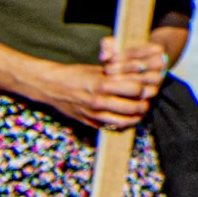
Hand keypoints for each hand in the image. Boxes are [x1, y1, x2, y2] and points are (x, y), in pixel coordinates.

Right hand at [32, 40, 162, 132]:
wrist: (51, 86)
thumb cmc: (76, 74)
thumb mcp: (97, 69)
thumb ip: (117, 73)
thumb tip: (139, 72)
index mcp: (102, 84)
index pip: (135, 89)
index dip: (143, 86)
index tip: (146, 84)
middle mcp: (98, 101)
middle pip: (133, 107)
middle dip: (143, 103)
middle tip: (146, 100)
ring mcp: (93, 114)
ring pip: (124, 121)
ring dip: (135, 117)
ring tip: (140, 111)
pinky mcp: (88, 122)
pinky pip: (110, 127)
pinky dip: (121, 124)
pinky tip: (126, 118)